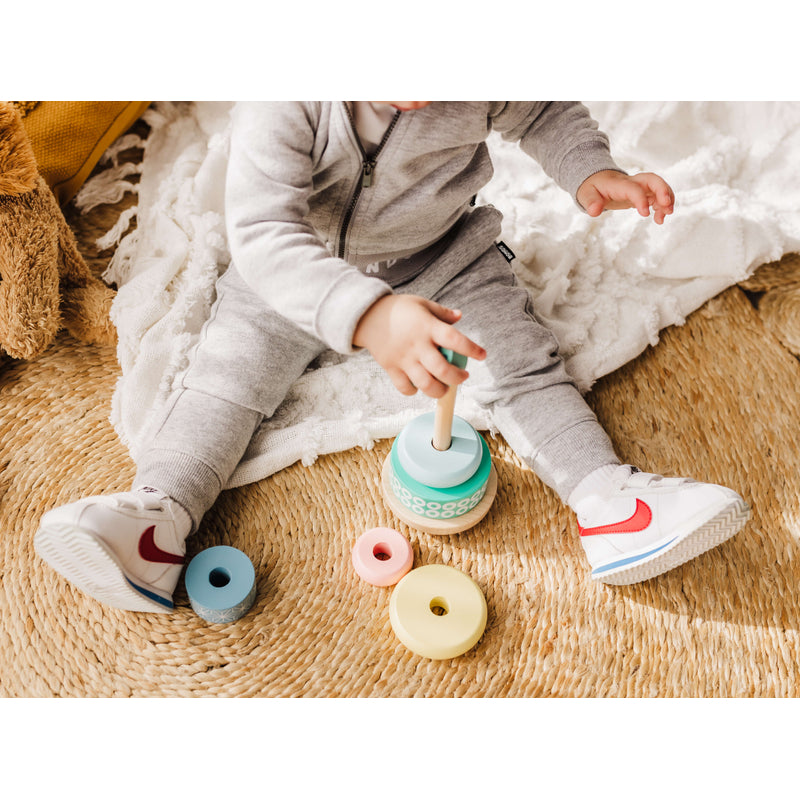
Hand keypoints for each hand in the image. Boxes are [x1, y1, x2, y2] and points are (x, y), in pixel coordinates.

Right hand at [352, 294, 485, 397]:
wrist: (367, 316)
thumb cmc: (398, 309)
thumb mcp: (422, 304)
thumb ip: (442, 313)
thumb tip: (460, 317)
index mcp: (427, 327)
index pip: (454, 339)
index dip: (471, 349)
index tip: (482, 355)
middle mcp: (417, 345)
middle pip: (442, 370)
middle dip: (457, 378)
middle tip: (463, 376)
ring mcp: (403, 359)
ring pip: (425, 384)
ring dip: (439, 390)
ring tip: (444, 387)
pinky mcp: (391, 368)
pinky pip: (405, 388)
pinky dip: (415, 391)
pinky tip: (420, 386)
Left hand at [577, 170, 674, 223]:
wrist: (598, 180)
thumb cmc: (592, 188)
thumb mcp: (586, 195)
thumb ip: (590, 203)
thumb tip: (594, 211)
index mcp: (619, 184)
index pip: (634, 189)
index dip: (641, 199)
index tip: (645, 214)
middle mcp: (633, 182)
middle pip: (653, 180)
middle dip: (663, 191)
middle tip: (668, 207)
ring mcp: (640, 186)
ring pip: (659, 187)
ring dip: (666, 200)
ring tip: (664, 217)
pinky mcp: (643, 193)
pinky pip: (658, 196)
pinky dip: (662, 206)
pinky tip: (659, 219)